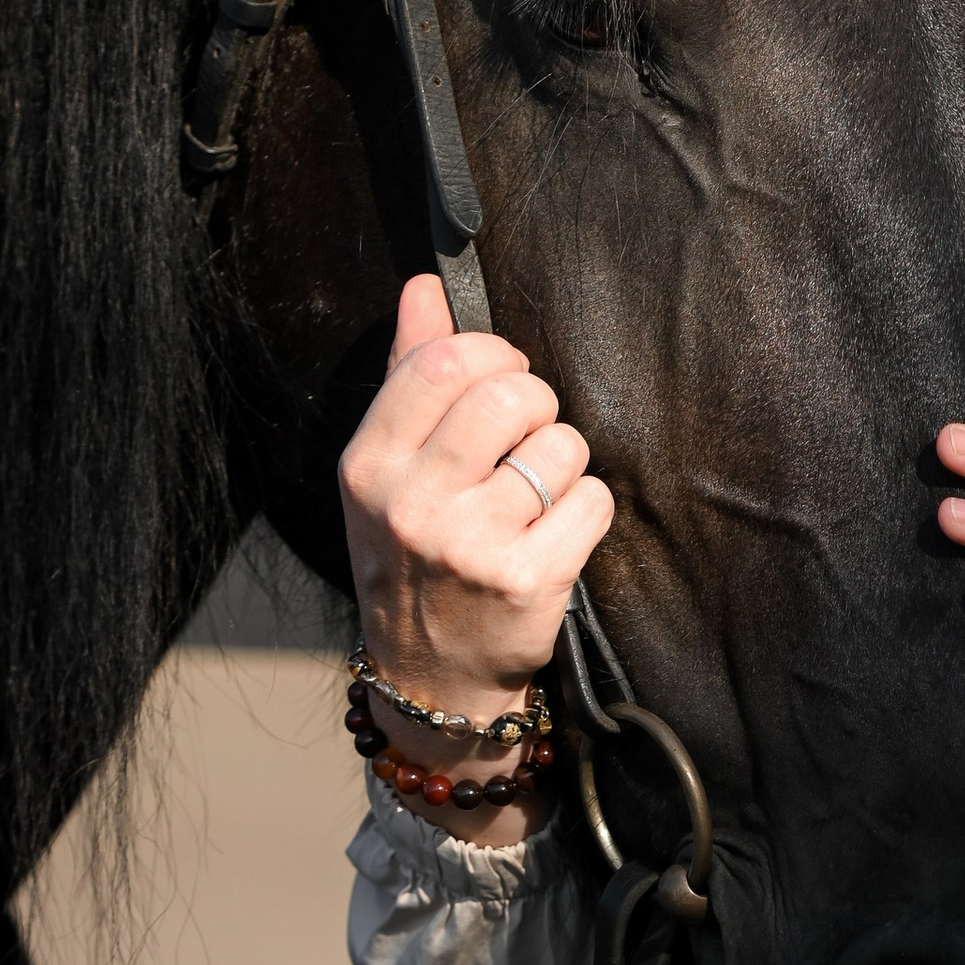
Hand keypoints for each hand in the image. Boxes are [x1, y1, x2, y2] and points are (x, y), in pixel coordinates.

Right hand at [338, 277, 612, 826]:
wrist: (431, 677)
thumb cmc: (411, 557)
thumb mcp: (386, 471)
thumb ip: (406, 373)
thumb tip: (424, 287)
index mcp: (369, 465)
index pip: (444, 362)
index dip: (495, 355)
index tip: (505, 377)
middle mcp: (412, 504)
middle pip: (513, 395)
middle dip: (539, 406)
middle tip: (528, 440)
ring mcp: (470, 544)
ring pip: (562, 445)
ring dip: (565, 463)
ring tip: (535, 497)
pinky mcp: (529, 579)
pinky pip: (594, 500)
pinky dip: (589, 510)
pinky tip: (557, 536)